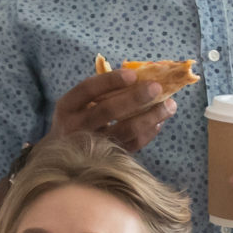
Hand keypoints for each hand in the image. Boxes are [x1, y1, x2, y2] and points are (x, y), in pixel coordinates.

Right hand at [51, 68, 177, 151]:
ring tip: (169, 105)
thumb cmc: (78, 119)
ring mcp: (91, 146)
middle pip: (108, 111)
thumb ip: (101, 91)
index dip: (110, 81)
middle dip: (135, 97)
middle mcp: (75, 127)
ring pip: (125, 130)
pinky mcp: (107, 158)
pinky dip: (149, 133)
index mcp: (67, 107)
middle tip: (157, 87)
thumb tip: (141, 75)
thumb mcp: (79, 103)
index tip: (133, 75)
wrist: (63, 157)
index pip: (88, 89)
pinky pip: (133, 145)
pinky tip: (159, 121)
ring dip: (150, 116)